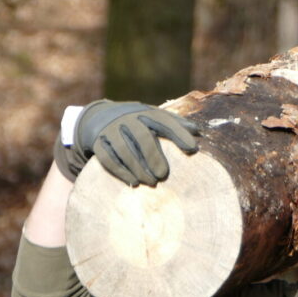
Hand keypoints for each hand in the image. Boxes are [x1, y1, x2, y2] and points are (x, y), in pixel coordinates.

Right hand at [54, 100, 198, 185]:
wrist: (99, 116)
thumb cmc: (137, 120)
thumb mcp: (154, 116)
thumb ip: (175, 123)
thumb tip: (199, 132)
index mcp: (145, 113)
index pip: (164, 121)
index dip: (179, 134)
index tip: (193, 148)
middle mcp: (127, 119)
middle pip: (143, 138)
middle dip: (154, 157)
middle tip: (163, 175)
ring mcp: (111, 130)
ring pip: (125, 150)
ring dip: (138, 168)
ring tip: (151, 182)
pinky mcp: (98, 142)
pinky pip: (108, 158)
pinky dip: (121, 172)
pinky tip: (133, 183)